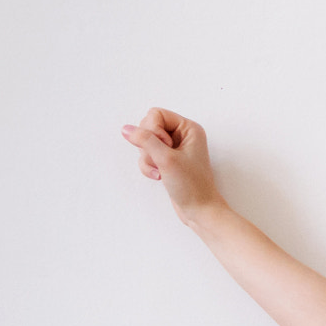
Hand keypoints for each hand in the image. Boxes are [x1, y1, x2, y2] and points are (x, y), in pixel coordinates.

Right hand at [120, 107, 223, 224]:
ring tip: (161, 171)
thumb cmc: (192, 186)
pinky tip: (160, 177)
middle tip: (162, 160)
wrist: (199, 211)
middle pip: (148, 127)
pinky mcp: (167, 161)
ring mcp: (173, 148)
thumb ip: (145, 140)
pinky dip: (148, 167)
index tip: (165, 147)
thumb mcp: (166, 159)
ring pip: (145, 143)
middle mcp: (182, 135)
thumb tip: (126, 129)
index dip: (153, 130)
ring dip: (148, 159)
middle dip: (148, 146)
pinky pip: (146, 156)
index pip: (156, 114)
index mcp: (189, 128)